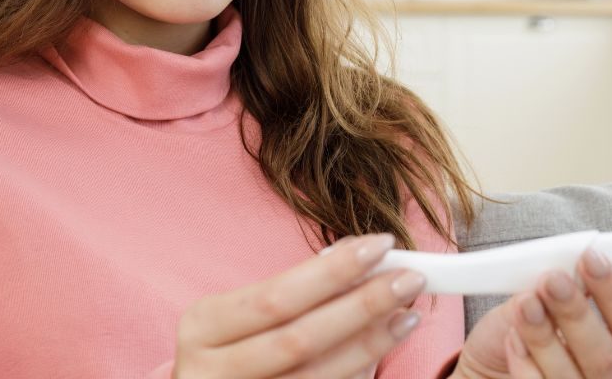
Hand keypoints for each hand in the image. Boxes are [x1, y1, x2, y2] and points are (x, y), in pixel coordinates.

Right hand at [172, 232, 425, 378]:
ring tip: (407, 315)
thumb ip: (293, 289)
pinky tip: (381, 352)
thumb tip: (359, 254)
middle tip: (409, 278)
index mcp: (202, 327)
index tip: (379, 246)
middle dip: (361, 306)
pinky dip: (354, 373)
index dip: (331, 273)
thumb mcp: (239, 314)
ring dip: (369, 345)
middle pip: (299, 338)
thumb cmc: (226, 348)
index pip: (275, 296)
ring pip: (314, 377)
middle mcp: (212, 371)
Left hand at [451, 247, 611, 378]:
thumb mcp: (542, 306)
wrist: (489, 372)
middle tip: (552, 280)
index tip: (591, 258)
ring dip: (545, 336)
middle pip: (605, 354)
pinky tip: (512, 339)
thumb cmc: (524, 334)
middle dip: (577, 313)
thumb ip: (558, 291)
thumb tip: (563, 266)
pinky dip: (525, 363)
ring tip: (524, 305)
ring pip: (571, 376)